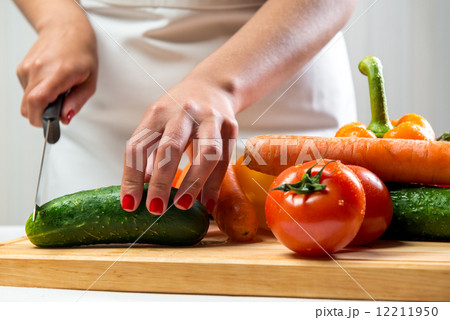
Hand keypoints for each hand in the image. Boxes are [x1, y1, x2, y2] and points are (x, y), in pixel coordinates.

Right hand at [16, 22, 97, 125]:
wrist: (67, 29)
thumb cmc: (81, 53)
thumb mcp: (90, 81)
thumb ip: (77, 102)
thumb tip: (65, 118)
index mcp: (57, 73)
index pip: (38, 101)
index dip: (41, 119)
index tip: (50, 124)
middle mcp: (38, 69)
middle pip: (27, 106)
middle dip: (42, 116)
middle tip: (58, 111)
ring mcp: (27, 68)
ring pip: (26, 101)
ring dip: (41, 103)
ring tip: (57, 91)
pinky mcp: (21, 69)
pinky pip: (26, 91)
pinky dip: (38, 93)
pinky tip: (50, 83)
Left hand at [121, 76, 238, 213]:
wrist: (213, 86)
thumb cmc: (179, 112)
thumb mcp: (159, 123)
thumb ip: (150, 153)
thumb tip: (141, 189)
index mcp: (157, 113)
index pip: (138, 146)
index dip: (131, 177)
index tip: (130, 205)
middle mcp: (183, 112)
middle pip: (170, 148)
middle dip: (161, 182)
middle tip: (155, 209)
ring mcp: (209, 118)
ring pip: (205, 153)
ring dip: (193, 182)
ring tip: (182, 206)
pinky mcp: (230, 126)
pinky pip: (224, 159)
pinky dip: (215, 184)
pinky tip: (208, 202)